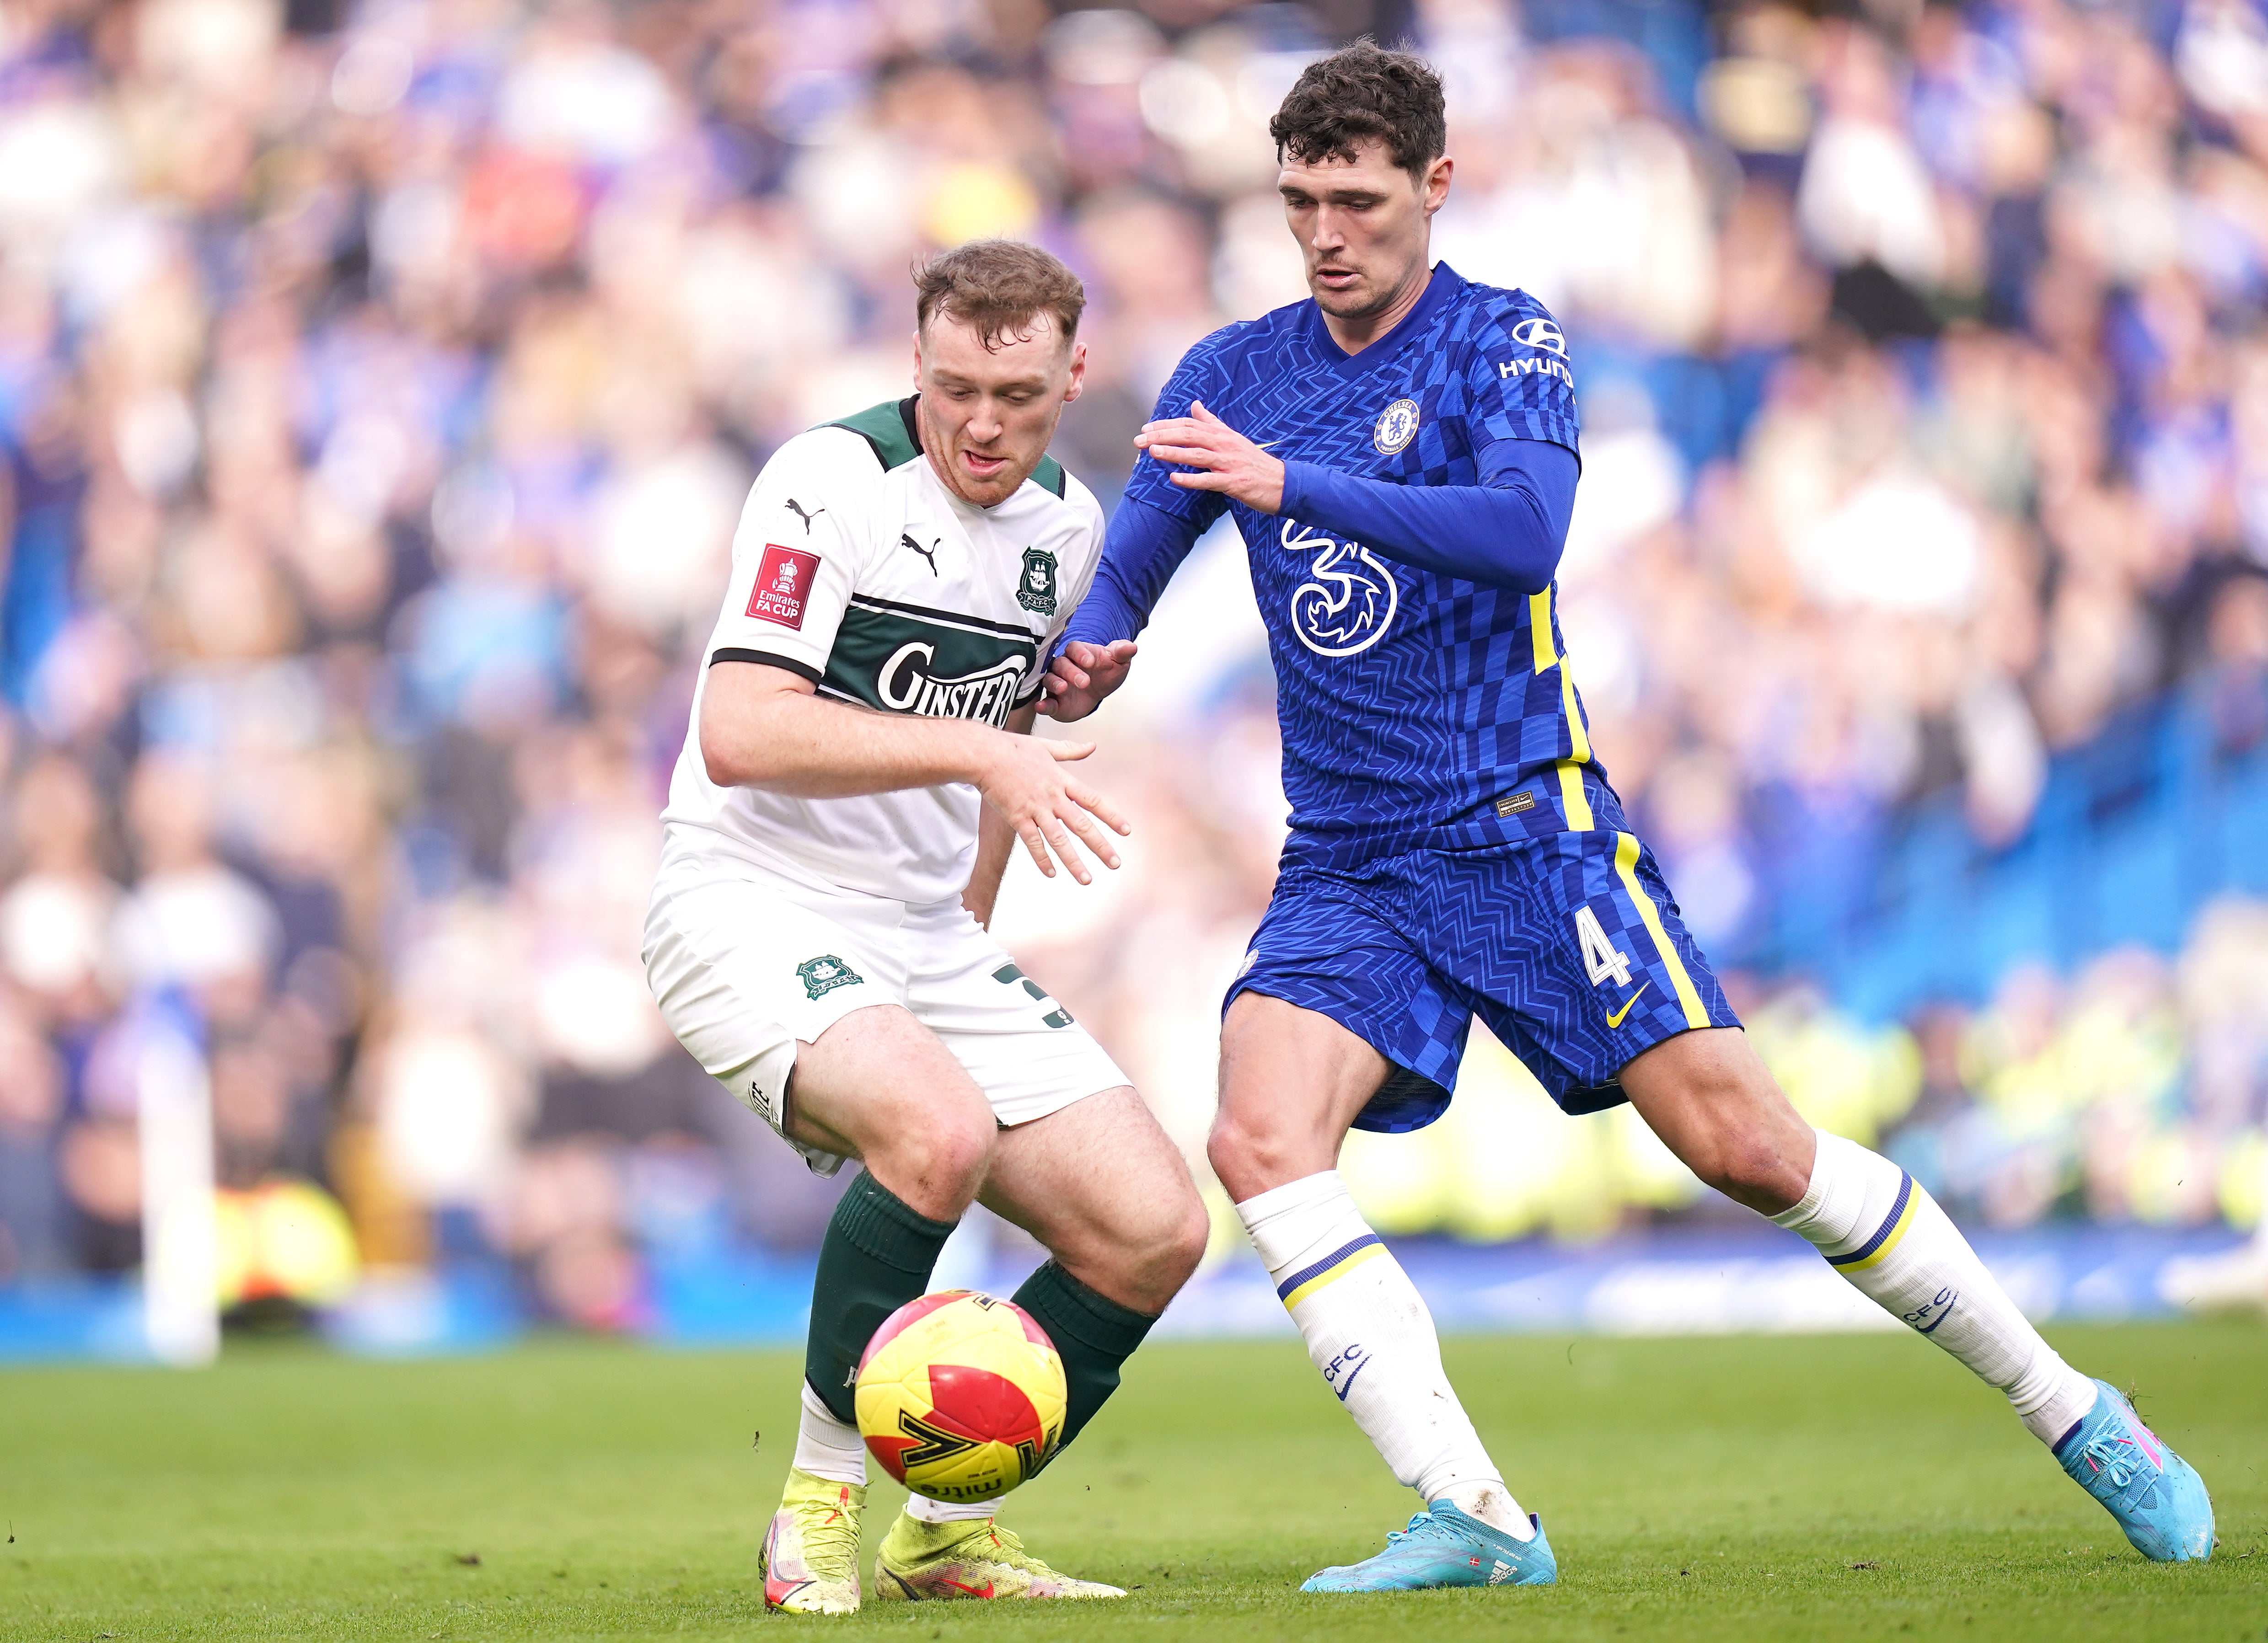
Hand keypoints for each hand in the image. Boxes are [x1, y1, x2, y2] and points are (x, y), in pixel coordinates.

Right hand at [975, 733, 1130, 884]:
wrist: (985, 755)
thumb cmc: (1014, 748)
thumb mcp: (1047, 746)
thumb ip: (1071, 749)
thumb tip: (1093, 745)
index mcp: (1062, 780)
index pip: (1093, 800)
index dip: (1111, 816)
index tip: (1126, 831)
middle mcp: (1053, 797)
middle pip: (1081, 825)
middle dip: (1100, 846)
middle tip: (1115, 863)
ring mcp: (1035, 809)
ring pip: (1059, 839)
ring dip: (1073, 861)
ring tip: (1086, 879)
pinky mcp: (1017, 817)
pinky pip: (1032, 842)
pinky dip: (1042, 858)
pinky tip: (1051, 874)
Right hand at [1039, 639, 1137, 721]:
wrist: (1099, 689)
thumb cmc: (1106, 670)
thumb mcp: (1118, 661)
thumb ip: (1122, 653)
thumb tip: (1131, 647)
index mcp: (1079, 652)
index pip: (1074, 648)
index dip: (1081, 653)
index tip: (1091, 661)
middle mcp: (1064, 666)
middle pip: (1060, 664)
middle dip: (1071, 672)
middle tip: (1084, 682)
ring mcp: (1057, 682)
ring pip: (1049, 679)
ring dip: (1054, 684)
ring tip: (1062, 689)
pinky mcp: (1054, 700)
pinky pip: (1045, 701)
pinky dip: (1042, 705)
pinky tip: (1041, 707)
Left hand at [1136, 400, 1285, 513]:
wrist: (1283, 483)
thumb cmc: (1254, 461)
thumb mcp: (1233, 437)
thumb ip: (1212, 422)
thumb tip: (1194, 404)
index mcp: (1222, 434)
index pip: (1189, 424)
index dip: (1166, 425)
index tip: (1145, 429)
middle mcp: (1224, 445)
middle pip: (1189, 436)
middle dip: (1162, 436)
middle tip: (1138, 440)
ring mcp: (1229, 464)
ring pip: (1197, 455)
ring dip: (1173, 453)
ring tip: (1152, 452)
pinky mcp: (1234, 483)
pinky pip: (1210, 480)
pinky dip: (1191, 479)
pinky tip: (1174, 479)